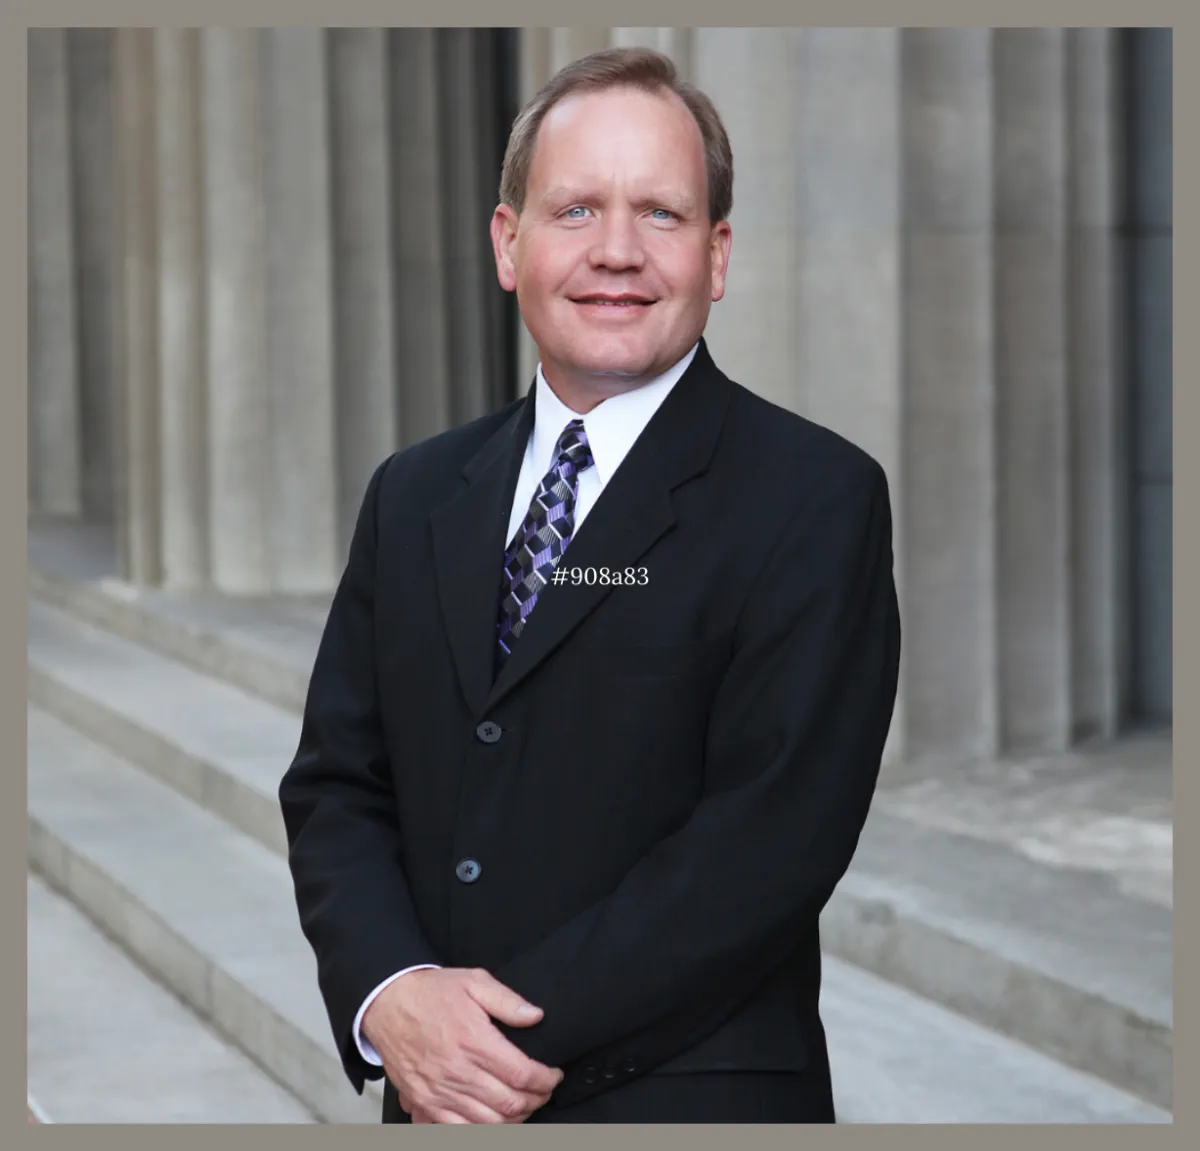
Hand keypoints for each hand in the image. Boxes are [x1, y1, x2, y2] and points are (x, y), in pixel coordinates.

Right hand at [362, 966, 562, 1122]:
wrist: (388, 1003)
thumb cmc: (431, 992)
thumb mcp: (474, 981)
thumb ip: (507, 1000)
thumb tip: (535, 1016)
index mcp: (474, 1041)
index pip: (522, 1074)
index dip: (545, 1080)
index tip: (553, 1075)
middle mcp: (458, 1071)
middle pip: (509, 1103)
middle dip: (536, 1101)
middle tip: (544, 1091)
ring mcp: (440, 1091)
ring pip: (488, 1123)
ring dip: (514, 1119)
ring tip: (524, 1105)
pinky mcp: (424, 1102)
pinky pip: (458, 1129)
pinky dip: (481, 1130)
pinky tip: (494, 1119)